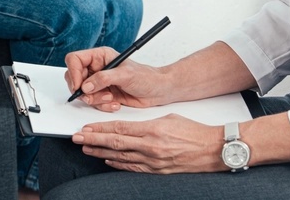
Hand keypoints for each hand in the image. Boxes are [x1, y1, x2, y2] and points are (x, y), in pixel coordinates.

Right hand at [64, 48, 165, 110]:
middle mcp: (96, 68)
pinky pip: (92, 102)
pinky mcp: (102, 95)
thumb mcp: (125, 75)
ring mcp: (98, 82)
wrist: (158, 91)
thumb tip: (85, 86)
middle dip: (83, 90)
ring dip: (95, 100)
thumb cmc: (146, 77)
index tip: (80, 86)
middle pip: (74, 77)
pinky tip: (115, 103)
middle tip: (92, 96)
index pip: (74, 60)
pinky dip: (101, 106)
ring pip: (82, 93)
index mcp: (99, 56)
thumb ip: (103, 78)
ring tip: (110, 98)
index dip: (73, 72)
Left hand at [72, 115, 226, 172]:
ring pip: (120, 157)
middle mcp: (150, 147)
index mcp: (151, 130)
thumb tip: (127, 125)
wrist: (213, 150)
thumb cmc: (193, 132)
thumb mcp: (167, 118)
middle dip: (93, 140)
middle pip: (115, 143)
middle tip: (76, 138)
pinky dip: (118, 164)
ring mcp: (153, 161)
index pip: (118, 127)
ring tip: (86, 149)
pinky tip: (107, 160)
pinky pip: (133, 168)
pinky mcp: (157, 171)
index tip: (85, 127)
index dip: (99, 128)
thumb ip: (144, 122)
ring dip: (101, 152)